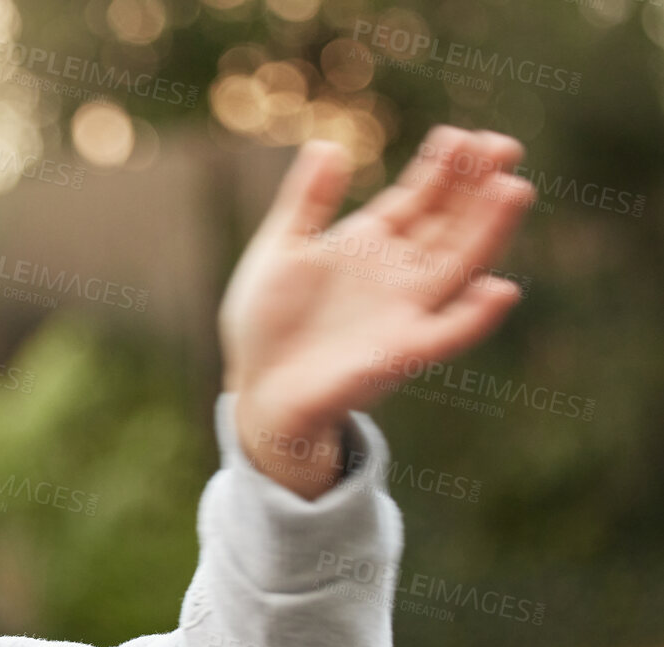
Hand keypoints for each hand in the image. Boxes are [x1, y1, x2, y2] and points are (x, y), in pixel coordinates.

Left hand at [219, 126, 534, 497]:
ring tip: (512, 191)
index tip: (461, 134)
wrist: (257, 389)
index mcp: (372, 244)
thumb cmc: (268, 323)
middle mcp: (400, 273)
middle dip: (477, 186)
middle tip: (501, 146)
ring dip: (490, 232)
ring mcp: (406, 312)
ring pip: (461, 265)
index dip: (443, 167)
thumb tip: (327, 144)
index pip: (420, 197)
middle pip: (451, 222)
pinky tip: (499, 290)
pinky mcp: (403, 353)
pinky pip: (448, 334)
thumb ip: (306, 201)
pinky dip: (475, 317)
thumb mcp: (281, 250)